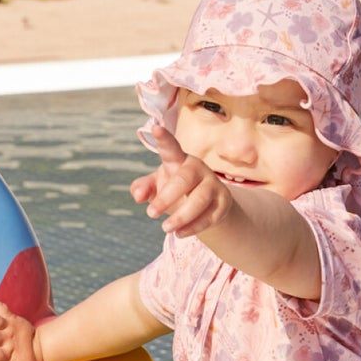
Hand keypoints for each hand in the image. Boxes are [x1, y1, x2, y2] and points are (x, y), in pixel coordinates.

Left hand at [130, 121, 232, 238]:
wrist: (207, 206)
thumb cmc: (176, 190)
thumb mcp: (157, 187)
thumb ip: (143, 187)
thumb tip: (137, 196)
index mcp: (179, 160)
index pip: (171, 148)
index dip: (164, 139)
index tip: (155, 128)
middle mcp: (197, 169)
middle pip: (184, 179)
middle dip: (167, 197)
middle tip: (150, 214)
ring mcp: (212, 185)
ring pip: (200, 199)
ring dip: (182, 216)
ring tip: (165, 227)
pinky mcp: (223, 203)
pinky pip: (210, 216)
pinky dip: (193, 227)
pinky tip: (179, 233)